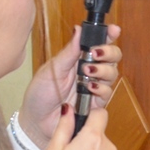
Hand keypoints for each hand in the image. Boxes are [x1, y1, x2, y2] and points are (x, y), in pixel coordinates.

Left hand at [18, 25, 121, 149]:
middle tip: (96, 54)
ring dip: (103, 70)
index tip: (113, 30)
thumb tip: (78, 29)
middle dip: (109, 52)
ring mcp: (94, 87)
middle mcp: (90, 70)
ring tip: (87, 72)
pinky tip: (89, 88)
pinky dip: (101, 88)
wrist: (36, 121)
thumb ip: (69, 51)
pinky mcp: (96, 103)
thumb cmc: (40, 93)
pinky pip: (107, 93)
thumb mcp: (53, 68)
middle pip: (113, 57)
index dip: (109, 35)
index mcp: (79, 58)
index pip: (99, 42)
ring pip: (112, 74)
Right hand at [41, 105, 117, 149]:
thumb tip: (68, 109)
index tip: (75, 119)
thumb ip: (63, 127)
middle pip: (98, 130)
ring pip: (100, 145)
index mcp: (93, 138)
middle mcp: (108, 147)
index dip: (87, 112)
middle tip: (66, 149)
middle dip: (84, 134)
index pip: (99, 112)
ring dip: (88, 149)